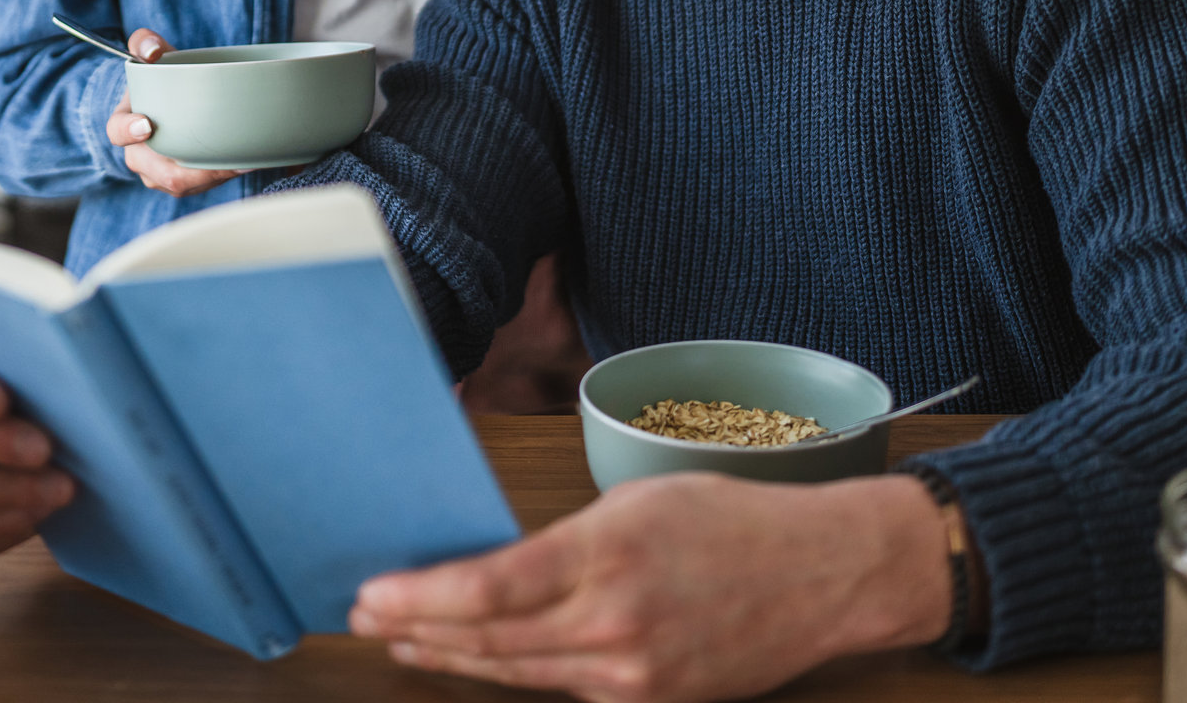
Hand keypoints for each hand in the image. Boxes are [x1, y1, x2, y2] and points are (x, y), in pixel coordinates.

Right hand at [106, 27, 239, 195]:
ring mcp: (158, 173)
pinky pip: (198, 187)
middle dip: (187, 169)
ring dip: (209, 177)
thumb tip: (151, 50)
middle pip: (157, 172)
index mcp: (124, 125)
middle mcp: (138, 155)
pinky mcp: (182, 181)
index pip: (117, 132)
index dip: (128, 131)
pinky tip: (244, 166)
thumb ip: (145, 43)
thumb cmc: (162, 78)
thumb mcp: (153, 56)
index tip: (147, 125)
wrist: (173, 100)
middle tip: (218, 158)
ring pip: (180, 184)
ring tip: (240, 164)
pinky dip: (219, 179)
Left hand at [349, 471, 952, 702]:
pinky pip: (565, 689)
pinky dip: (515, 673)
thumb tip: (495, 567)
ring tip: (404, 643)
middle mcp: (613, 623)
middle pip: (490, 639)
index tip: (374, 592)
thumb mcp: (638, 502)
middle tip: (367, 617)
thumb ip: (567, 542)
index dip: (421, 598)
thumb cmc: (730, 518)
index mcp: (608, 552)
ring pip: (518, 672)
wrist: (819, 575)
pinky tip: (480, 659)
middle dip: (418, 630)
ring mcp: (632, 677)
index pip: (489, 588)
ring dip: (454, 658)